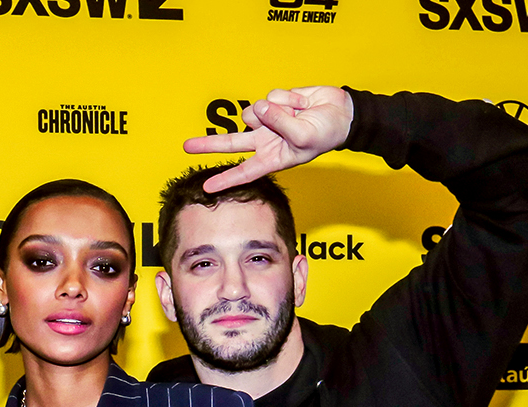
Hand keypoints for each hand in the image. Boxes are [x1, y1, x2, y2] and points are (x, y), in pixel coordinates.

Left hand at [183, 86, 353, 191]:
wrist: (341, 112)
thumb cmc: (326, 132)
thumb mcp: (304, 136)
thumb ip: (280, 124)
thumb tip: (260, 108)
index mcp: (273, 157)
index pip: (245, 171)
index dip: (226, 179)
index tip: (207, 188)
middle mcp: (265, 140)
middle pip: (230, 143)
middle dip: (208, 145)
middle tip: (185, 147)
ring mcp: (267, 121)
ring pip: (253, 112)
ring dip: (275, 111)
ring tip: (297, 114)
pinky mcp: (272, 102)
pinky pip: (270, 97)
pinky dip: (288, 98)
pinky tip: (300, 104)